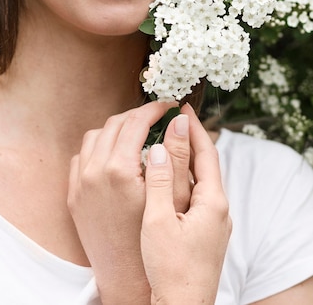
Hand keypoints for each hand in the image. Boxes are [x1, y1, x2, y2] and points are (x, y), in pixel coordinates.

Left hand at [68, 100, 174, 304]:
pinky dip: (98, 149)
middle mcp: (94, 172)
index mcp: (120, 169)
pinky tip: (115, 155)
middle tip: (156, 117)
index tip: (168, 105)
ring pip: (95, 136)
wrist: (129, 279)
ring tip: (136, 134)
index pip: (137, 121)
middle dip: (137, 116)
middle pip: (114, 124)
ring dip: (116, 130)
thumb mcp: (173, 196)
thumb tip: (180, 120)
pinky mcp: (73, 195)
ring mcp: (80, 184)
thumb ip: (176, 154)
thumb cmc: (158, 241)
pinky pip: (81, 157)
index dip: (155, 109)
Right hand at [141, 103, 231, 304]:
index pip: (206, 153)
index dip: (193, 128)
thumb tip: (163, 142)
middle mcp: (218, 209)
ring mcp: (213, 221)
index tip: (180, 106)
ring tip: (163, 140)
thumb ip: (161, 179)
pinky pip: (194, 194)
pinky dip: (180, 178)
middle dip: (188, 139)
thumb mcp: (159, 219)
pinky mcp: (204, 232)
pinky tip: (163, 177)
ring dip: (183, 158)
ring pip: (199, 179)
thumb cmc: (170, 269)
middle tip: (169, 118)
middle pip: (204, 164)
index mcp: (212, 202)